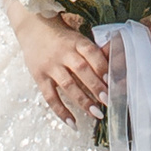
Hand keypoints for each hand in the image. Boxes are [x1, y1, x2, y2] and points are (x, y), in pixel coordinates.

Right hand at [13, 9, 112, 127]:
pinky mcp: (39, 77)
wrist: (32, 27)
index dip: (102, 67)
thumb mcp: (78, 38)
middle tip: (108, 101)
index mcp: (76, 42)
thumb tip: (117, 64)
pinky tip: (73, 123)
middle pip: (81, 70)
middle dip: (96, 87)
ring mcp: (50, 65)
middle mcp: (63, 53)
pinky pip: (50, 96)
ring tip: (96, 113)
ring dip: (83, 101)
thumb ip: (93, 53)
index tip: (113, 81)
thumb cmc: (62, 37)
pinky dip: (61, 111)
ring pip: (67, 85)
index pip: (91, 53)